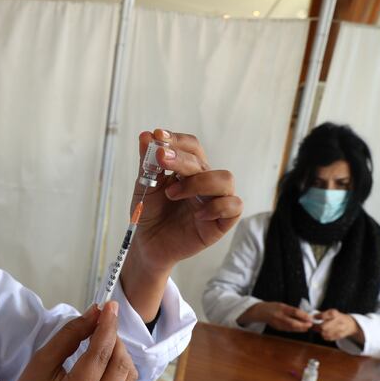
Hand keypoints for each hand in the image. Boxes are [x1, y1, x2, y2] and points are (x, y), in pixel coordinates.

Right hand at [0, 302, 136, 380]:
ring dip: (120, 350)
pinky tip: (105, 354)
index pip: (99, 356)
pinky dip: (120, 364)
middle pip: (119, 365)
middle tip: (101, 320)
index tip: (109, 305)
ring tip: (101, 338)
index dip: (107, 327)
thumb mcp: (41, 360)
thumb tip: (94, 313)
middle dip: (115, 337)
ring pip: (128, 374)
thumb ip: (69, 336)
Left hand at [128, 129, 242, 273]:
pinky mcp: (221, 223)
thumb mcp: (145, 185)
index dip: (177, 140)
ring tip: (172, 193)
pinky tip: (197, 214)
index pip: (192, 147)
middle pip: (203, 161)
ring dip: (198, 182)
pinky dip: (216, 207)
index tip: (158, 136)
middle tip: (161, 158)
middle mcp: (204, 182)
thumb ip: (147, 162)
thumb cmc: (150, 214)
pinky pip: (233, 206)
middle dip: (180, 158)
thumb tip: (146, 135)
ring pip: (225, 179)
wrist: (147, 245)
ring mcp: (215, 201)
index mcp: (188, 171)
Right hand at [238, 301, 312, 331]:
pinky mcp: (277, 328)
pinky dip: (295, 330)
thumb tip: (304, 315)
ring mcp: (277, 323)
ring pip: (291, 328)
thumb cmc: (273, 307)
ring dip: (300, 328)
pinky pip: (288, 329)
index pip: (294, 312)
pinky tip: (301, 329)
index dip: (303, 316)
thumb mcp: (282, 305)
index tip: (311, 317)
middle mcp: (279, 316)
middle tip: (310, 324)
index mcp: (281, 308)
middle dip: (303, 325)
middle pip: (293, 323)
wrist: (260, 312)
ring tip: (307, 327)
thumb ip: (292, 310)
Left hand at [313, 309, 363, 342]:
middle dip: (317, 327)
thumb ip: (321, 315)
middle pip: (323, 327)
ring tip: (320, 329)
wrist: (350, 324)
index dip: (317, 317)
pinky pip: (328, 338)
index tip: (314, 318)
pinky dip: (325, 336)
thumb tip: (310, 319)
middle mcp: (338, 321)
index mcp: (335, 313)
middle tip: (314, 326)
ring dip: (320, 332)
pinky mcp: (339, 335)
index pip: (324, 316)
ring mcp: (340, 329)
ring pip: (324, 333)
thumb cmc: (337, 318)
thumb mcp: (331, 313)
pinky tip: (326, 333)